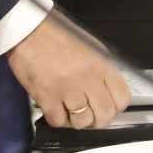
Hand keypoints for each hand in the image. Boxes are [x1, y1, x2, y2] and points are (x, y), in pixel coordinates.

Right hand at [7, 15, 129, 129]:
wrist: (29, 31)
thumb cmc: (57, 35)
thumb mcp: (91, 47)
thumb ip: (102, 68)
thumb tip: (109, 88)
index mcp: (102, 64)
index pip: (122, 98)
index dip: (116, 106)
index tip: (109, 106)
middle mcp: (88, 78)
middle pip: (105, 114)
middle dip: (99, 119)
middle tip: (92, 114)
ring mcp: (68, 89)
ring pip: (83, 122)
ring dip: (78, 120)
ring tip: (72, 111)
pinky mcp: (47, 97)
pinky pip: (59, 121)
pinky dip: (58, 119)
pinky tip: (56, 109)